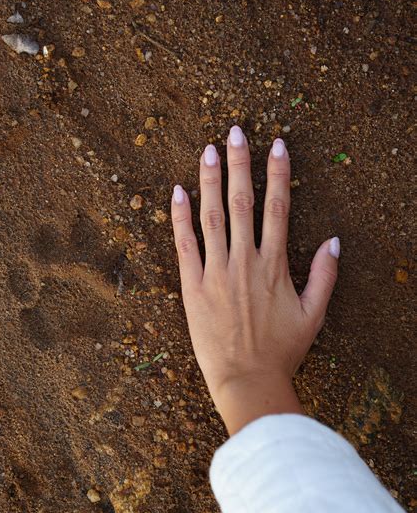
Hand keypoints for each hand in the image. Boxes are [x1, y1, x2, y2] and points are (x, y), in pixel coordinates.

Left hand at [171, 127, 339, 435]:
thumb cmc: (282, 351)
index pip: (277, 208)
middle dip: (241, 163)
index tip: (277, 146)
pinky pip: (184, 245)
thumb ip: (325, 275)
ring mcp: (216, 272)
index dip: (278, 174)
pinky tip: (177, 192)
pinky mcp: (192, 287)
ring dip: (210, 181)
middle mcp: (245, 261)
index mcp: (274, 265)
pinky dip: (180, 218)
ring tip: (208, 150)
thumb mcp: (314, 315)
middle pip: (243, 202)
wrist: (247, 380)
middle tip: (236, 132)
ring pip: (212, 216)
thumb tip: (334, 240)